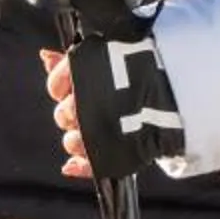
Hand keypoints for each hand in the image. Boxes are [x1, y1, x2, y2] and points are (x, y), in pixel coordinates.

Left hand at [40, 33, 181, 184]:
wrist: (175, 85)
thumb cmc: (145, 62)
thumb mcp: (104, 51)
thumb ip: (70, 59)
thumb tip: (44, 55)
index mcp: (78, 74)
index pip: (55, 85)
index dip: (66, 88)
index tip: (82, 88)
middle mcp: (79, 103)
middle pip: (63, 114)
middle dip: (75, 113)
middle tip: (97, 108)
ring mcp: (90, 131)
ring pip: (71, 141)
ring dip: (80, 138)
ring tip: (103, 130)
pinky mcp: (105, 153)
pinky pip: (86, 166)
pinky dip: (80, 167)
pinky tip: (74, 166)